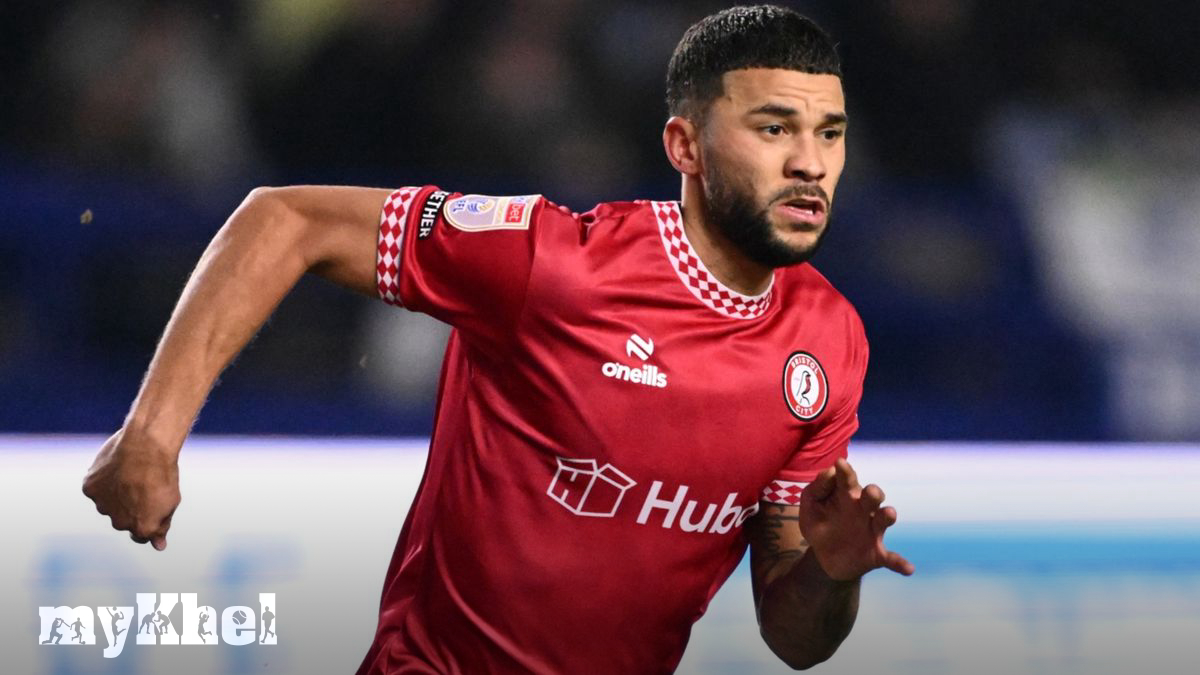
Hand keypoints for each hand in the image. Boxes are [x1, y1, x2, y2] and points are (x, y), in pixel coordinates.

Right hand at [82, 429, 180, 550]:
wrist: (146, 445)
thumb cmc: (163, 473)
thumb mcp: (171, 501)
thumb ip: (161, 526)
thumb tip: (158, 546)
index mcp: (142, 528)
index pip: (140, 536)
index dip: (146, 520)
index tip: (150, 506)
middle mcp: (119, 523)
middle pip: (123, 520)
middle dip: (131, 507)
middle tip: (143, 485)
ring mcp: (102, 506)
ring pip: (108, 504)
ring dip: (117, 493)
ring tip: (131, 473)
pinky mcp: (90, 489)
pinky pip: (96, 488)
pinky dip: (104, 480)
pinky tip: (116, 467)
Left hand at [799, 458, 912, 580]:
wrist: (824, 557)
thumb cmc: (819, 523)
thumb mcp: (810, 506)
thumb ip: (816, 488)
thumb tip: (830, 471)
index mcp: (846, 496)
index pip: (848, 480)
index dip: (845, 472)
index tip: (840, 464)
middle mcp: (863, 510)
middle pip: (872, 496)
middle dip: (873, 493)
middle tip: (871, 491)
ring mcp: (872, 531)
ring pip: (884, 520)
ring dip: (887, 516)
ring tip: (889, 514)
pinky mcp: (877, 553)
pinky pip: (892, 558)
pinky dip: (900, 563)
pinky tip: (908, 568)